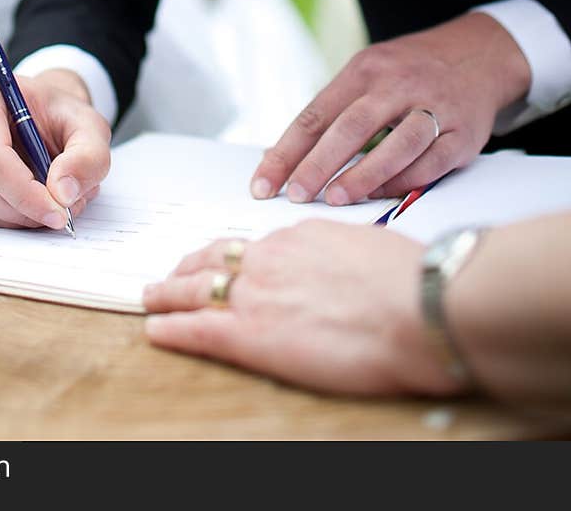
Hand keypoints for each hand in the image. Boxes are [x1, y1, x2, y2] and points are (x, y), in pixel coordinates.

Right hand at [0, 66, 111, 229]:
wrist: (40, 115)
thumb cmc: (59, 116)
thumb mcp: (89, 127)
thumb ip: (87, 156)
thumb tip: (62, 192)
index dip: (24, 192)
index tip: (58, 212)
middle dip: (21, 208)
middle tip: (59, 214)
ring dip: (14, 216)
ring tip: (48, 201)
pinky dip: (3, 217)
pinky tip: (27, 202)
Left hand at [144, 222, 460, 396]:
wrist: (418, 306)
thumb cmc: (412, 282)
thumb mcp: (372, 249)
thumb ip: (344, 255)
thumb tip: (346, 264)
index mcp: (300, 237)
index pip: (251, 243)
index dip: (229, 253)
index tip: (219, 259)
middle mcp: (270, 258)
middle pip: (214, 259)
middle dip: (187, 267)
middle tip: (170, 273)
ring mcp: (257, 294)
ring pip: (196, 288)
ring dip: (168, 292)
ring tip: (152, 297)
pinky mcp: (250, 334)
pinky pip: (197, 328)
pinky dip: (171, 328)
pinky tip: (156, 330)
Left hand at [250, 12, 530, 205]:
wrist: (479, 55)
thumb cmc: (409, 72)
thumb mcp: (369, 73)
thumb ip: (332, 112)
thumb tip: (281, 159)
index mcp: (365, 69)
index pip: (316, 114)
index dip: (286, 151)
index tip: (263, 184)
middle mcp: (398, 84)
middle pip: (352, 126)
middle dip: (318, 164)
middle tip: (295, 195)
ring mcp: (434, 107)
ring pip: (397, 144)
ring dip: (363, 174)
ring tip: (334, 199)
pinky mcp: (464, 134)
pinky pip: (431, 162)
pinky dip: (405, 181)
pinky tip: (382, 195)